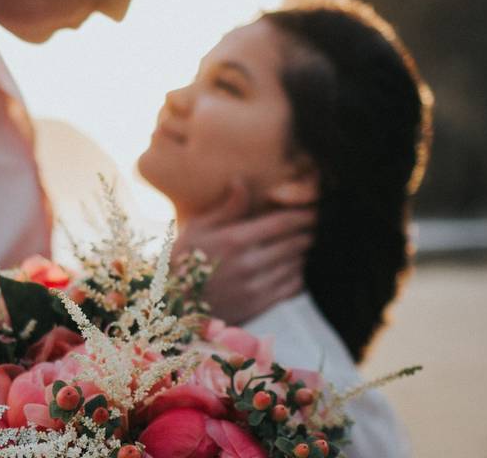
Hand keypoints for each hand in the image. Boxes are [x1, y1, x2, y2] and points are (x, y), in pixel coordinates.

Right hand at [173, 179, 314, 324]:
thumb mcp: (197, 228)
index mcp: (234, 240)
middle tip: (315, 225)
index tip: (313, 209)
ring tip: (306, 243)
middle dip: (308, 232)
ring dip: (304, 253)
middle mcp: (248, 264)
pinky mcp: (258, 306)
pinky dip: (299, 275)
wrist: (171, 306)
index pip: (282, 223)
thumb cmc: (183, 260)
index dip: (303, 215)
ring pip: (296, 265)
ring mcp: (255, 288)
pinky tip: (295, 267)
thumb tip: (241, 180)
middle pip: (295, 244)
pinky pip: (292, 288)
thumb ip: (226, 207)